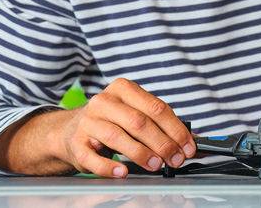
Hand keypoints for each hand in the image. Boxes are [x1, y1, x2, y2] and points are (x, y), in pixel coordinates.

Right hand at [58, 78, 195, 177]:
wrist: (70, 129)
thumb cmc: (112, 121)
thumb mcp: (134, 113)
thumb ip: (159, 124)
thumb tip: (190, 143)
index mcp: (123, 89)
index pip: (156, 108)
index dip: (175, 129)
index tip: (187, 147)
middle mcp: (104, 101)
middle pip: (138, 122)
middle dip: (162, 143)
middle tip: (175, 159)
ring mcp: (88, 121)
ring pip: (117, 137)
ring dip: (141, 153)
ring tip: (156, 165)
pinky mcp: (76, 142)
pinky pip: (93, 157)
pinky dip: (109, 166)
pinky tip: (123, 172)